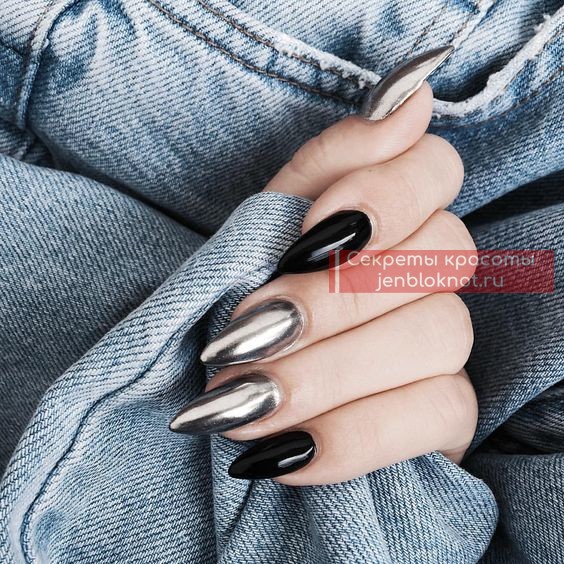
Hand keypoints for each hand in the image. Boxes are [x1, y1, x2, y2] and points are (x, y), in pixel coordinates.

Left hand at [171, 82, 477, 485]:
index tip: (304, 232)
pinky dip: (354, 436)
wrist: (238, 385)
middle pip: (439, 253)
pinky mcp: (448, 409)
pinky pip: (438, 416)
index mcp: (391, 210)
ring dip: (331, 371)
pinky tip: (285, 453)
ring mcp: (447, 337)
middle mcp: (433, 266)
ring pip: (440, 334)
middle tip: (248, 333)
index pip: (434, 165)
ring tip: (245, 399)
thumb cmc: (249, 296)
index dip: (379, 193)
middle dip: (335, 297)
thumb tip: (409, 94)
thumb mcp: (262, 230)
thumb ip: (325, 167)